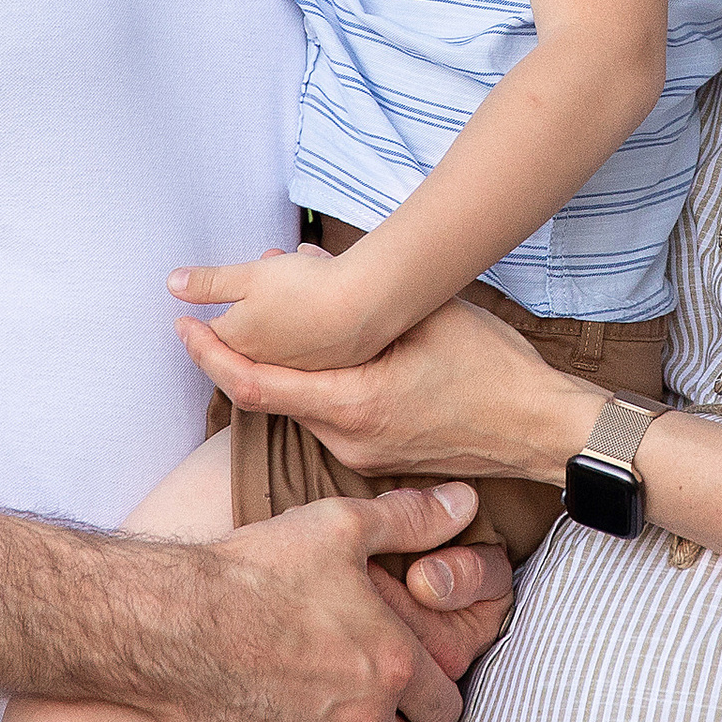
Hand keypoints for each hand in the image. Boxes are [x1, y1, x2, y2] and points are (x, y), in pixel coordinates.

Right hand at [143, 483, 486, 721]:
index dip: (434, 688)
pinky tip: (280, 715)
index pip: (449, 703)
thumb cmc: (259, 568)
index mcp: (393, 663)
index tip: (413, 673)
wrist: (172, 623)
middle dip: (395, 721)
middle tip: (365, 686)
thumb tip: (466, 503)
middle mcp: (365, 719)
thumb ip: (412, 520)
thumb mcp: (341, 525)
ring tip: (322, 701)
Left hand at [173, 242, 384, 370]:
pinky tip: (312, 288)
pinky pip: (303, 341)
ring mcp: (298, 366)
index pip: (209, 339)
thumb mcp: (248, 275)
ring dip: (272, 308)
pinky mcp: (327, 363)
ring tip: (286, 266)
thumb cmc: (305, 286)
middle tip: (241, 284)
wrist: (368, 302)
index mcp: (239, 342)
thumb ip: (209, 282)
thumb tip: (173, 285)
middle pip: (240, 341)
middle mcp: (265, 361)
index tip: (183, 320)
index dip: (195, 327)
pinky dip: (298, 319)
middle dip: (237, 310)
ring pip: (274, 337)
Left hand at [176, 289, 596, 488]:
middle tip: (236, 304)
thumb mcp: (427, 315)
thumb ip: (359, 297)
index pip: (253, 384)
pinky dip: (316, 384)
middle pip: (272, 393)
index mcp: (352, 404)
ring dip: (286, 366)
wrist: (540, 427)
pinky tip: (334, 352)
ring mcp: (362, 453)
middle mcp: (347, 437)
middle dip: (248, 348)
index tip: (182, 324)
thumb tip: (300, 265)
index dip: (208, 354)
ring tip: (289, 319)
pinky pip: (330, 417)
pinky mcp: (378, 456)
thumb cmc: (493, 366)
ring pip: (302, 404)